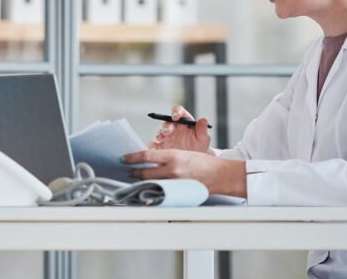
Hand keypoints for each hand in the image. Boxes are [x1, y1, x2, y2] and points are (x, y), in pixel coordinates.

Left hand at [123, 149, 245, 197]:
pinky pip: (161, 190)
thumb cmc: (205, 163)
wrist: (221, 175)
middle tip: (128, 171)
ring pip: (151, 182)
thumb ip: (168, 157)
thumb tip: (152, 158)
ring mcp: (175, 182)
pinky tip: (149, 188)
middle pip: (145, 171)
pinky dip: (153, 188)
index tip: (124, 158)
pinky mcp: (178, 192)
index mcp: (174, 156)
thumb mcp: (185, 154)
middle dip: (133, 172)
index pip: (146, 156)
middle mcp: (172, 169)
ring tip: (136, 180)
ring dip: (142, 181)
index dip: (132, 157)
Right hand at [149, 105, 210, 153]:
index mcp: (184, 121)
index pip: (179, 111)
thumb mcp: (204, 139)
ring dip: (160, 134)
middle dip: (166, 126)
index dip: (176, 112)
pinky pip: (155, 144)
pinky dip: (153, 144)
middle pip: (167, 122)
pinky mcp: (162, 146)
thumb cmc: (200, 147)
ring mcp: (167, 137)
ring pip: (160, 132)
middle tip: (167, 132)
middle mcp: (174, 127)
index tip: (175, 117)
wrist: (194, 161)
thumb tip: (203, 119)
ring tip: (162, 139)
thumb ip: (203, 129)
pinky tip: (155, 147)